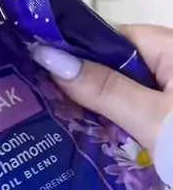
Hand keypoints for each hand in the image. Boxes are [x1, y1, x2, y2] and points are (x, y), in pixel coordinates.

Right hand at [32, 24, 172, 183]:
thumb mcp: (153, 120)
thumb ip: (103, 89)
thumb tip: (49, 56)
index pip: (114, 38)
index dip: (78, 55)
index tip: (37, 75)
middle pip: (120, 69)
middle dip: (86, 91)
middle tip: (38, 110)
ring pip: (129, 99)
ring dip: (102, 118)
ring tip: (55, 133)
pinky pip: (143, 121)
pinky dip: (123, 134)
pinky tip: (94, 151)